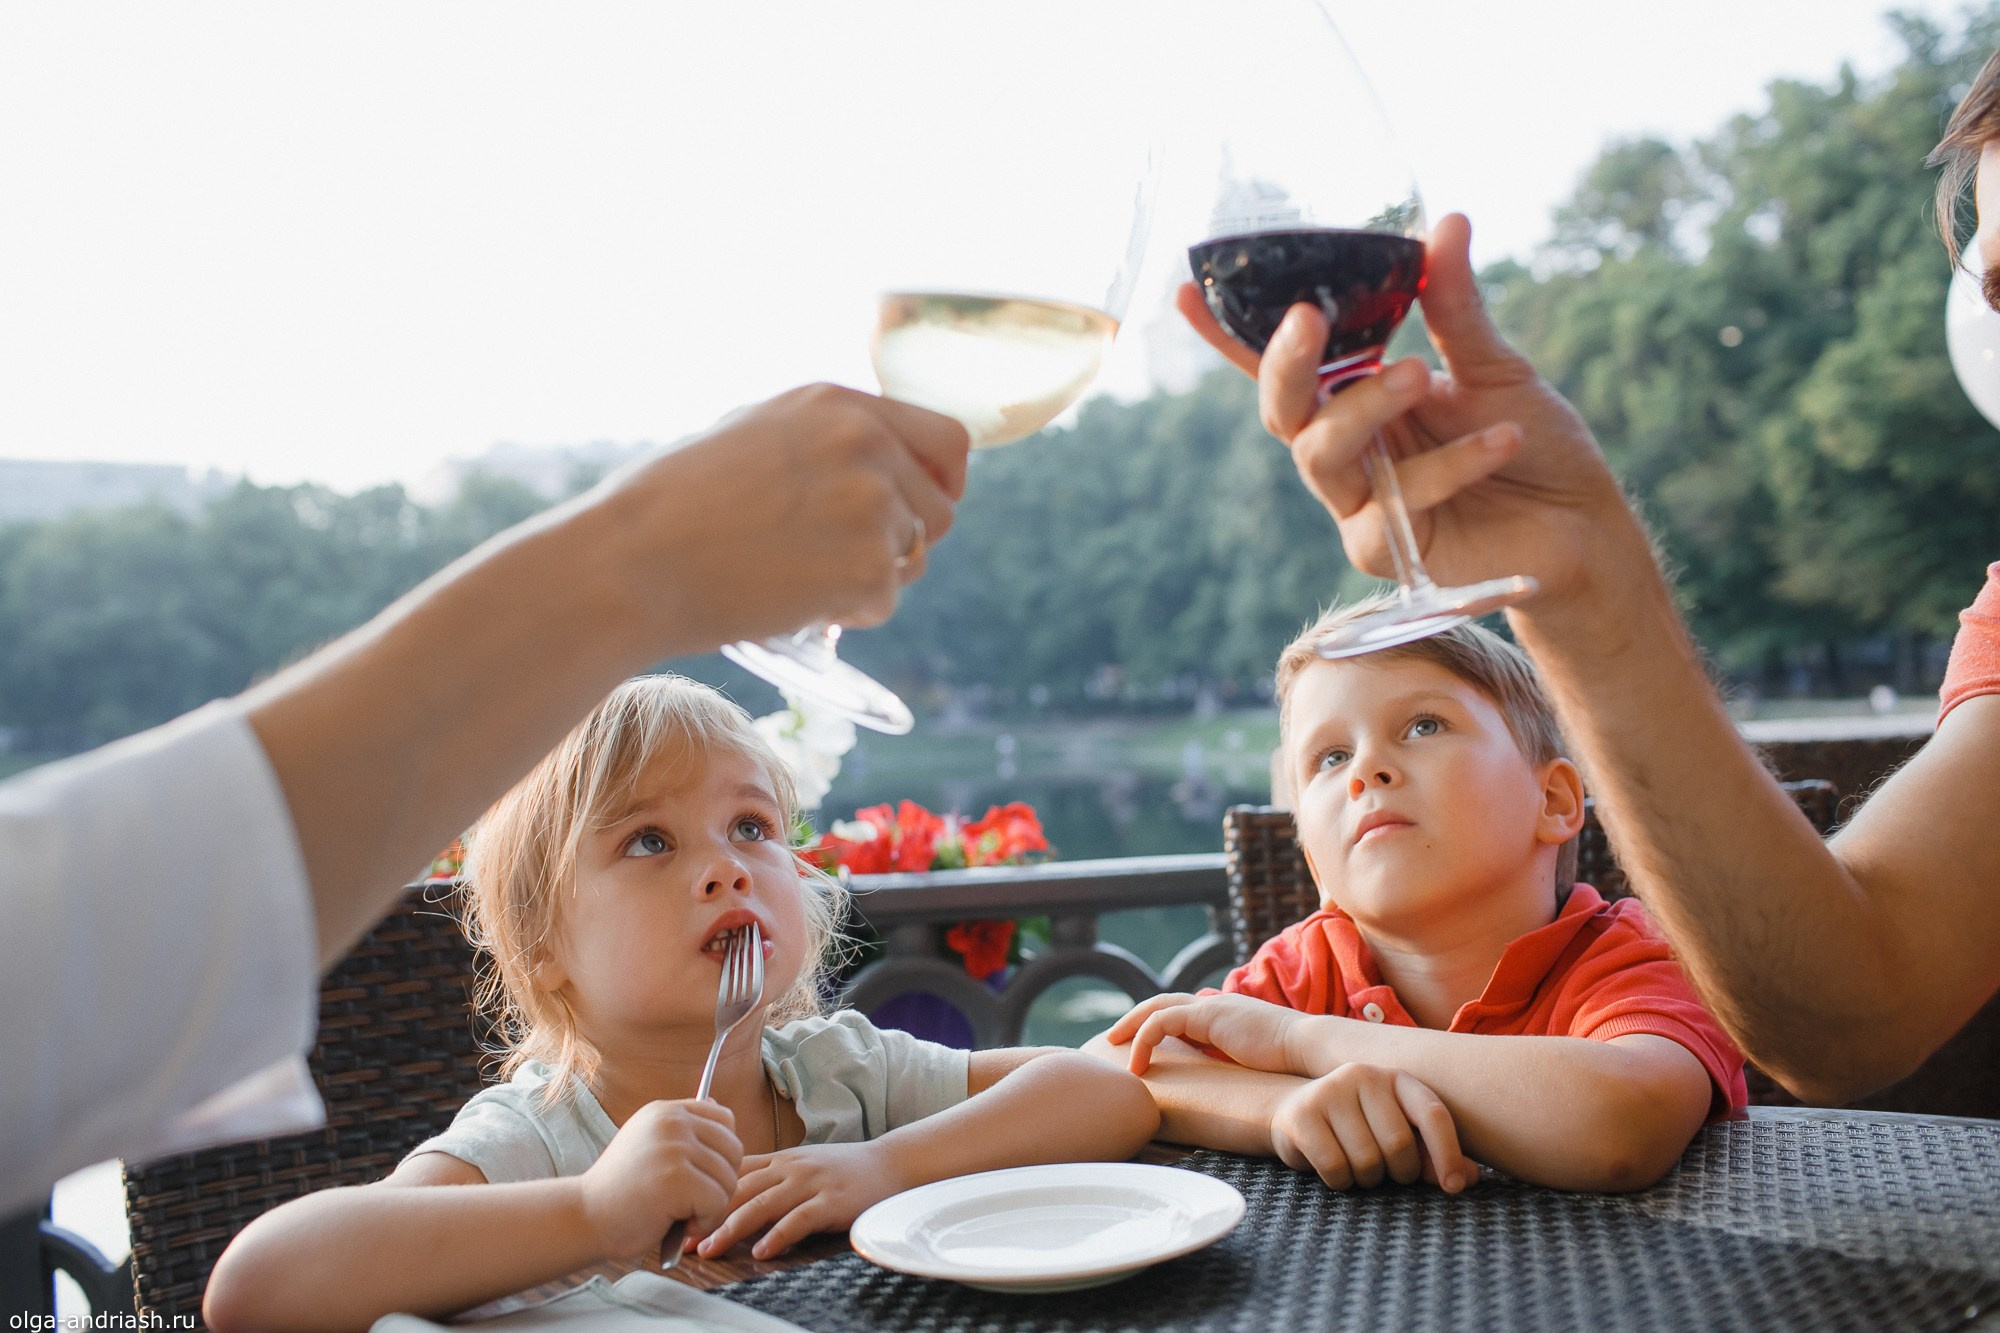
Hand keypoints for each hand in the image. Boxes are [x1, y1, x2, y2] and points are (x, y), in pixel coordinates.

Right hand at [577, 1099, 742, 1260]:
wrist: (584, 1218)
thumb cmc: (621, 1191)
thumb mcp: (648, 1144)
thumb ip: (681, 1129)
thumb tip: (719, 1104)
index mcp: (665, 1110)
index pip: (724, 1119)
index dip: (721, 1153)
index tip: (698, 1176)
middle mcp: (671, 1121)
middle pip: (733, 1149)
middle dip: (721, 1182)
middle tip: (692, 1202)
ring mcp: (674, 1147)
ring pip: (729, 1178)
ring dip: (712, 1207)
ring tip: (683, 1214)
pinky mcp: (677, 1178)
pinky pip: (718, 1202)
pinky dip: (706, 1222)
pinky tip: (681, 1225)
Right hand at [609, 383, 969, 649]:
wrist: (632, 562)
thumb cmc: (671, 506)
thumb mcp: (754, 434)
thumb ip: (825, 441)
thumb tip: (882, 464)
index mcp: (837, 405)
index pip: (947, 440)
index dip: (941, 482)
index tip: (923, 508)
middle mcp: (865, 445)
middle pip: (940, 510)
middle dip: (902, 542)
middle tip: (840, 560)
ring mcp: (872, 506)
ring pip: (913, 559)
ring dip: (869, 579)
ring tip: (797, 575)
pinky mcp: (867, 569)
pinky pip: (883, 602)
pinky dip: (847, 614)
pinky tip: (791, 600)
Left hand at [696, 1141, 902, 1260]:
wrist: (888, 1163)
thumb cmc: (842, 1170)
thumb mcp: (801, 1165)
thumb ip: (769, 1178)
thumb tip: (730, 1198)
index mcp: (780, 1159)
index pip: (733, 1174)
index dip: (702, 1195)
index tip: (677, 1217)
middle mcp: (790, 1167)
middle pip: (739, 1190)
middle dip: (707, 1215)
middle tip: (683, 1240)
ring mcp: (811, 1182)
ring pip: (762, 1204)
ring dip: (732, 1228)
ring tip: (711, 1249)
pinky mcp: (831, 1201)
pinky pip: (799, 1220)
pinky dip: (778, 1236)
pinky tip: (761, 1251)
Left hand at [1106, 992, 1305, 1076]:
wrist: (1311, 1050)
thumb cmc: (1292, 1065)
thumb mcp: (1256, 1065)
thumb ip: (1237, 1066)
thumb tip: (1226, 1090)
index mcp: (1226, 1017)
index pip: (1182, 1014)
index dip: (1159, 1027)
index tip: (1142, 1048)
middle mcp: (1216, 1006)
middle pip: (1164, 1003)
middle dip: (1136, 1019)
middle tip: (1115, 1038)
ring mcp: (1212, 1007)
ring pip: (1157, 1006)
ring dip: (1132, 1025)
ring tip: (1113, 1046)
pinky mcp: (1208, 1016)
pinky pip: (1162, 1021)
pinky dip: (1144, 1039)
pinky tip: (1137, 1065)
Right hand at [1177, 213, 1621, 610]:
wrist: (1582, 526)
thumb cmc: (1534, 445)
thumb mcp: (1495, 365)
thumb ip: (1455, 305)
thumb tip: (1446, 222)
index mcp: (1359, 397)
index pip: (1286, 366)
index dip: (1229, 335)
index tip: (1188, 290)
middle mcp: (1348, 448)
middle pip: (1283, 411)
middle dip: (1287, 364)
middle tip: (1311, 318)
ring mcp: (1358, 502)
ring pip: (1321, 455)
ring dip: (1365, 407)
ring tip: (1422, 372)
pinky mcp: (1385, 550)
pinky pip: (1395, 502)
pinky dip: (1450, 464)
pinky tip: (1502, 437)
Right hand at [1272, 1065, 1476, 1193]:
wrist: (1293, 1112)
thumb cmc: (1357, 1130)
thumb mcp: (1395, 1136)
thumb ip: (1430, 1154)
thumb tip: (1471, 1178)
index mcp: (1396, 1078)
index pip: (1433, 1113)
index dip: (1449, 1154)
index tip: (1454, 1186)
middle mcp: (1363, 1076)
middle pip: (1399, 1145)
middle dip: (1397, 1173)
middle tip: (1385, 1171)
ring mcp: (1330, 1091)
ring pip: (1367, 1162)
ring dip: (1365, 1179)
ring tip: (1355, 1166)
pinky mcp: (1302, 1115)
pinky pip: (1335, 1168)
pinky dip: (1339, 1181)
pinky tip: (1332, 1169)